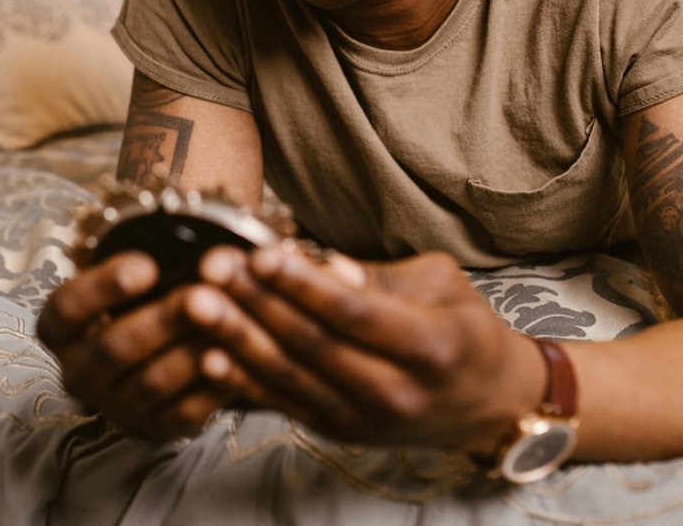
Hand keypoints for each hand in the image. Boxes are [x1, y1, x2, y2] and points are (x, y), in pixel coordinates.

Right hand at [36, 251, 245, 439]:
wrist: (163, 355)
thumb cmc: (144, 299)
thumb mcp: (134, 277)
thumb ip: (147, 262)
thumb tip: (183, 237)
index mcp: (61, 330)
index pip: (67, 309)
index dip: (104, 287)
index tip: (148, 265)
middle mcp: (78, 372)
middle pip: (114, 347)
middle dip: (161, 320)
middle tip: (199, 296)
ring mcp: (116, 406)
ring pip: (151, 382)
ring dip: (190, 352)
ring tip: (224, 323)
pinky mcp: (156, 429)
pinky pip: (183, 413)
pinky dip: (210, 387)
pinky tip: (234, 360)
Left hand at [190, 246, 545, 453]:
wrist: (486, 405)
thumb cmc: (464, 329)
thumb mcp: (442, 284)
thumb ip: (382, 278)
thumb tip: (330, 267)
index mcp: (430, 346)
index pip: (354, 313)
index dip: (304, 284)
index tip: (262, 251)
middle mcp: (395, 391)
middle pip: (313, 345)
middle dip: (256, 303)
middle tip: (212, 267)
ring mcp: (363, 419)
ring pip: (290, 378)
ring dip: (237, 339)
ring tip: (196, 304)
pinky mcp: (337, 431)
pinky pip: (282, 404)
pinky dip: (242, 383)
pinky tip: (207, 357)